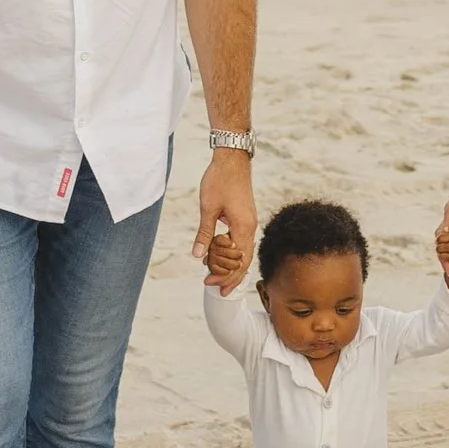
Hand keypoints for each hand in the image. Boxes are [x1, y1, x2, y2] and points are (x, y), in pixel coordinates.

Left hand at [195, 145, 254, 275]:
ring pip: (244, 253)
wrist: (233, 159)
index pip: (238, 261)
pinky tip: (223, 258)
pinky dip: (233, 254)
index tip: (210, 283)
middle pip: (244, 261)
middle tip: (214, 288)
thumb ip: (205, 233)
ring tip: (218, 277)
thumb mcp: (208, 208)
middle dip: (230, 277)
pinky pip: (242, 242)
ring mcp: (250, 222)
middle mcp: (250, 227)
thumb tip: (198, 255)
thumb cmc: (220, 180)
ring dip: (232, 267)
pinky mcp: (246, 217)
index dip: (225, 276)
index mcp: (243, 227)